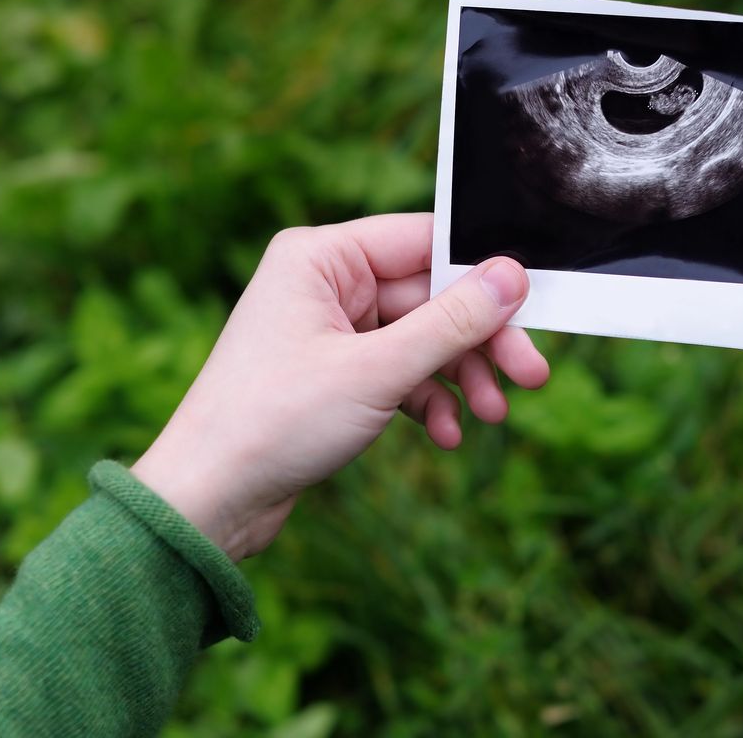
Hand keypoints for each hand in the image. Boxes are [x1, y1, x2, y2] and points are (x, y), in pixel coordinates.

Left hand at [131, 213, 548, 559]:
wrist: (209, 501)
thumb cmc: (271, 423)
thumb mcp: (376, 371)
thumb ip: (451, 323)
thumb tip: (511, 277)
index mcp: (321, 257)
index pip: (423, 241)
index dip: (481, 273)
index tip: (532, 305)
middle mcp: (325, 284)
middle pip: (431, 296)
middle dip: (480, 341)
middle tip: (531, 375)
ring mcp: (331, 331)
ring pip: (421, 339)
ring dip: (460, 377)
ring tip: (491, 415)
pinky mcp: (335, 374)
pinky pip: (400, 373)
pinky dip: (427, 400)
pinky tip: (446, 435)